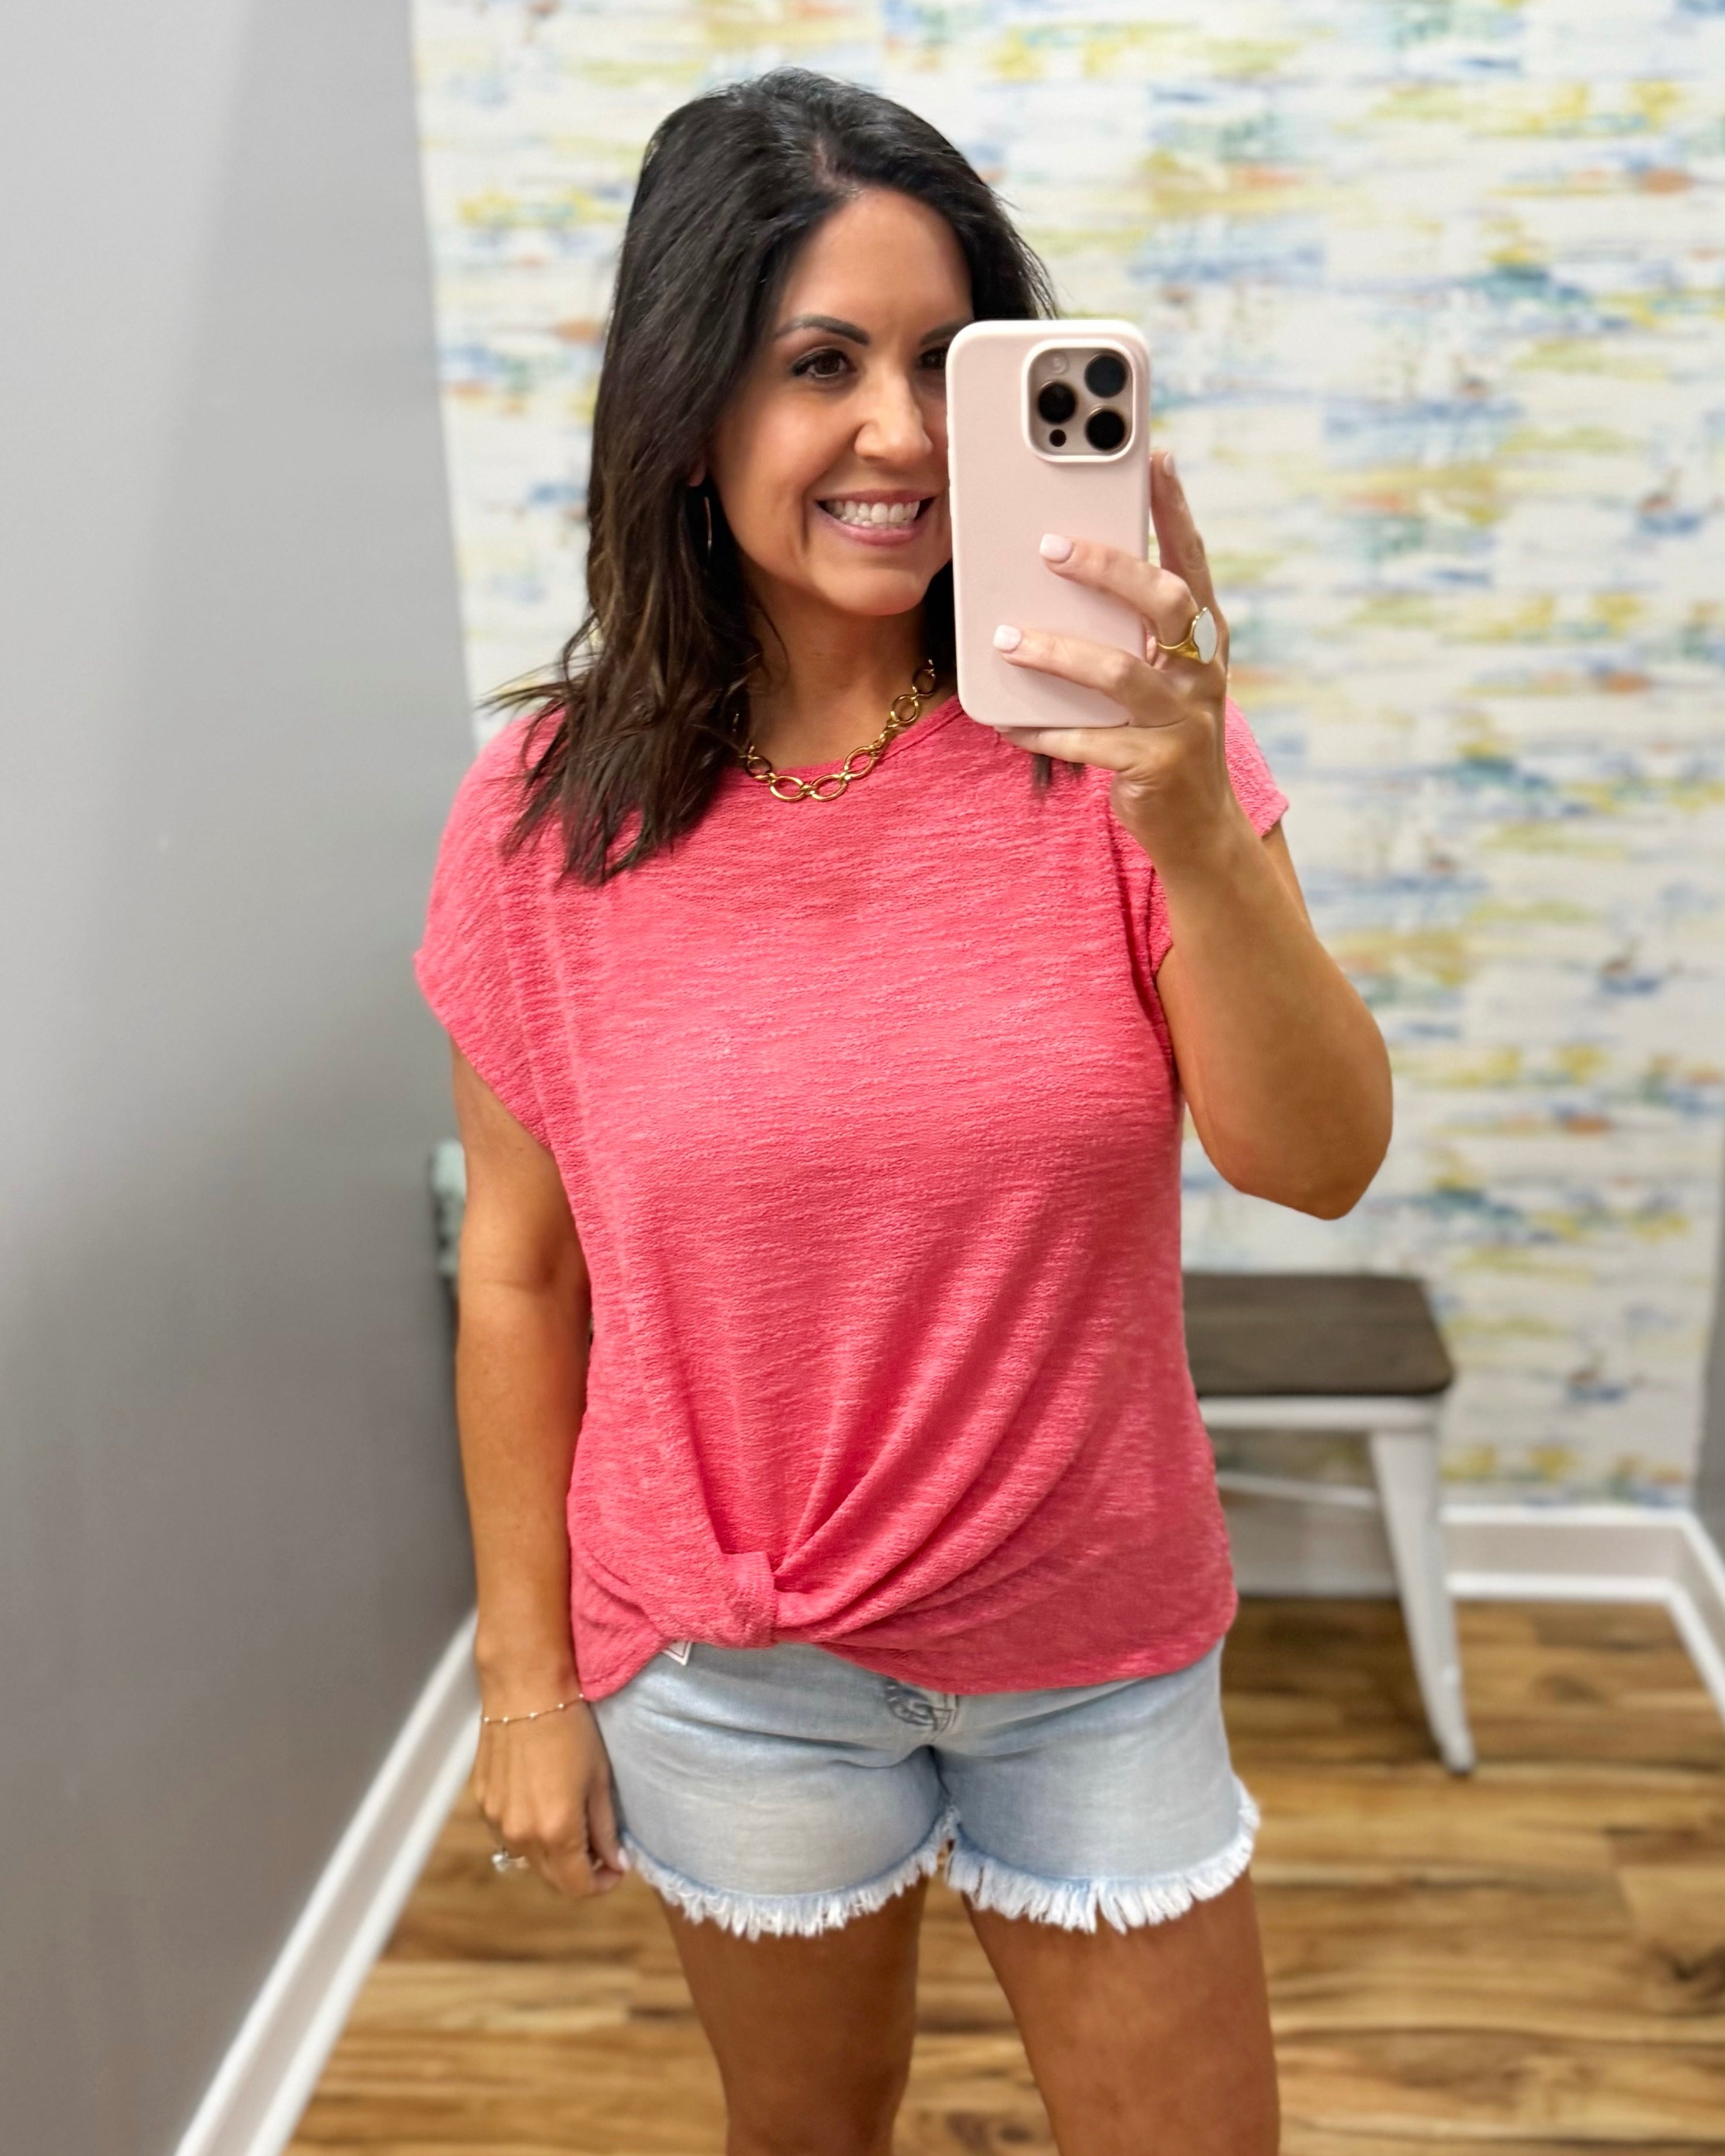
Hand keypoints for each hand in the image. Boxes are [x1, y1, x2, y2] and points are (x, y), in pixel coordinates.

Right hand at [474, 1698, 625, 1898]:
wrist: (526, 1689)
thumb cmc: (572, 1729)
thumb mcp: (599, 1779)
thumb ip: (606, 1829)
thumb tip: (615, 1863)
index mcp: (556, 1831)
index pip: (578, 1886)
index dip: (601, 1884)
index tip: (615, 1867)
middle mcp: (521, 1835)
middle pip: (552, 1879)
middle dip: (578, 1872)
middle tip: (598, 1849)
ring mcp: (497, 1821)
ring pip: (528, 1859)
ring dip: (552, 1853)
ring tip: (570, 1821)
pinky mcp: (483, 1804)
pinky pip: (508, 1833)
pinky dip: (528, 1831)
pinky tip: (542, 1802)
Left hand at [991, 449, 1240, 870]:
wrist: (1197, 827)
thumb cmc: (1162, 733)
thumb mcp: (1157, 674)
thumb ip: (1128, 629)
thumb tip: (1059, 569)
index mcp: (1203, 639)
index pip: (1192, 561)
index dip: (1176, 510)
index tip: (1156, 457)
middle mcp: (1201, 672)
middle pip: (1164, 602)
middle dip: (1108, 568)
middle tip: (1049, 547)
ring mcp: (1182, 720)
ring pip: (1117, 673)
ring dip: (1057, 652)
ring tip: (1005, 636)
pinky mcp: (1155, 765)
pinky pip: (1089, 742)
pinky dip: (1043, 730)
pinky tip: (1005, 722)